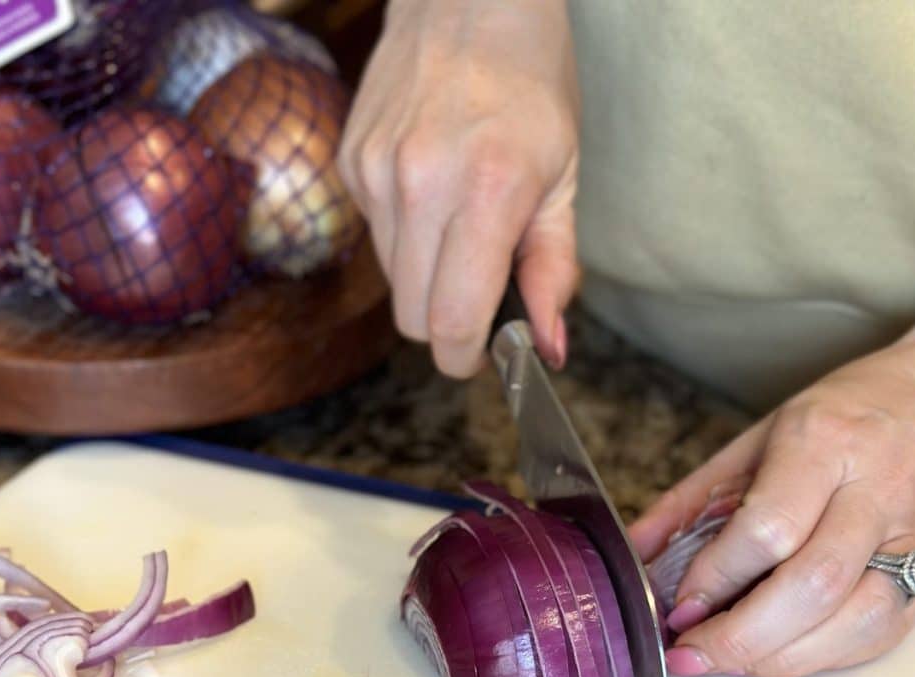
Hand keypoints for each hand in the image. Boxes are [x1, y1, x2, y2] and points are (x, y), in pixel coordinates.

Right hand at [337, 0, 579, 376]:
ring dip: (425, 278)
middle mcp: (420, 184)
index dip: (465, 357)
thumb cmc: (529, 81)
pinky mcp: (350, 163)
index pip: (450, 322)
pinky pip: (375, 239)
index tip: (481, 355)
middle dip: (445, 325)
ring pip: (392, 282)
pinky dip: (403, 238)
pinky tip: (429, 191)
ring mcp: (375, 172)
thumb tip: (548, 346)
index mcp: (488, 190)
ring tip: (458, 224)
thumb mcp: (564, 176)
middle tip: (477, 293)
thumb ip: (554, 269)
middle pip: (411, 317)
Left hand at [630, 323, 914, 676]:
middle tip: (692, 655)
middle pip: (813, 584)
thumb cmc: (834, 420)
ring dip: (780, 657)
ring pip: (855, 620)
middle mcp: (876, 490)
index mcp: (823, 445)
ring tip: (727, 661)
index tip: (680, 608)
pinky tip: (778, 654)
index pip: (769, 528)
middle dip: (742, 636)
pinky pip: (880, 633)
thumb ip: (690, 502)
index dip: (717, 579)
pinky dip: (821, 657)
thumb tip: (636, 557)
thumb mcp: (751, 442)